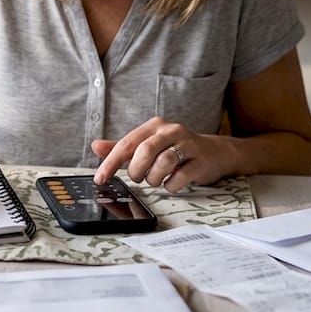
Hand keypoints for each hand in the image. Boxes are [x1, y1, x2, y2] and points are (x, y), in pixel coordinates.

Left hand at [90, 117, 236, 191]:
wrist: (214, 153)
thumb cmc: (176, 149)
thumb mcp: (148, 145)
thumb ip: (122, 148)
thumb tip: (96, 146)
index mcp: (154, 126)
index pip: (127, 142)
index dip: (111, 162)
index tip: (100, 178)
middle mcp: (171, 131)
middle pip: (145, 151)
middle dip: (136, 171)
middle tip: (139, 178)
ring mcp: (188, 144)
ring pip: (163, 163)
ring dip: (154, 178)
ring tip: (156, 179)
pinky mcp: (201, 161)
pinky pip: (180, 177)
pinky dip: (171, 185)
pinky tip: (172, 182)